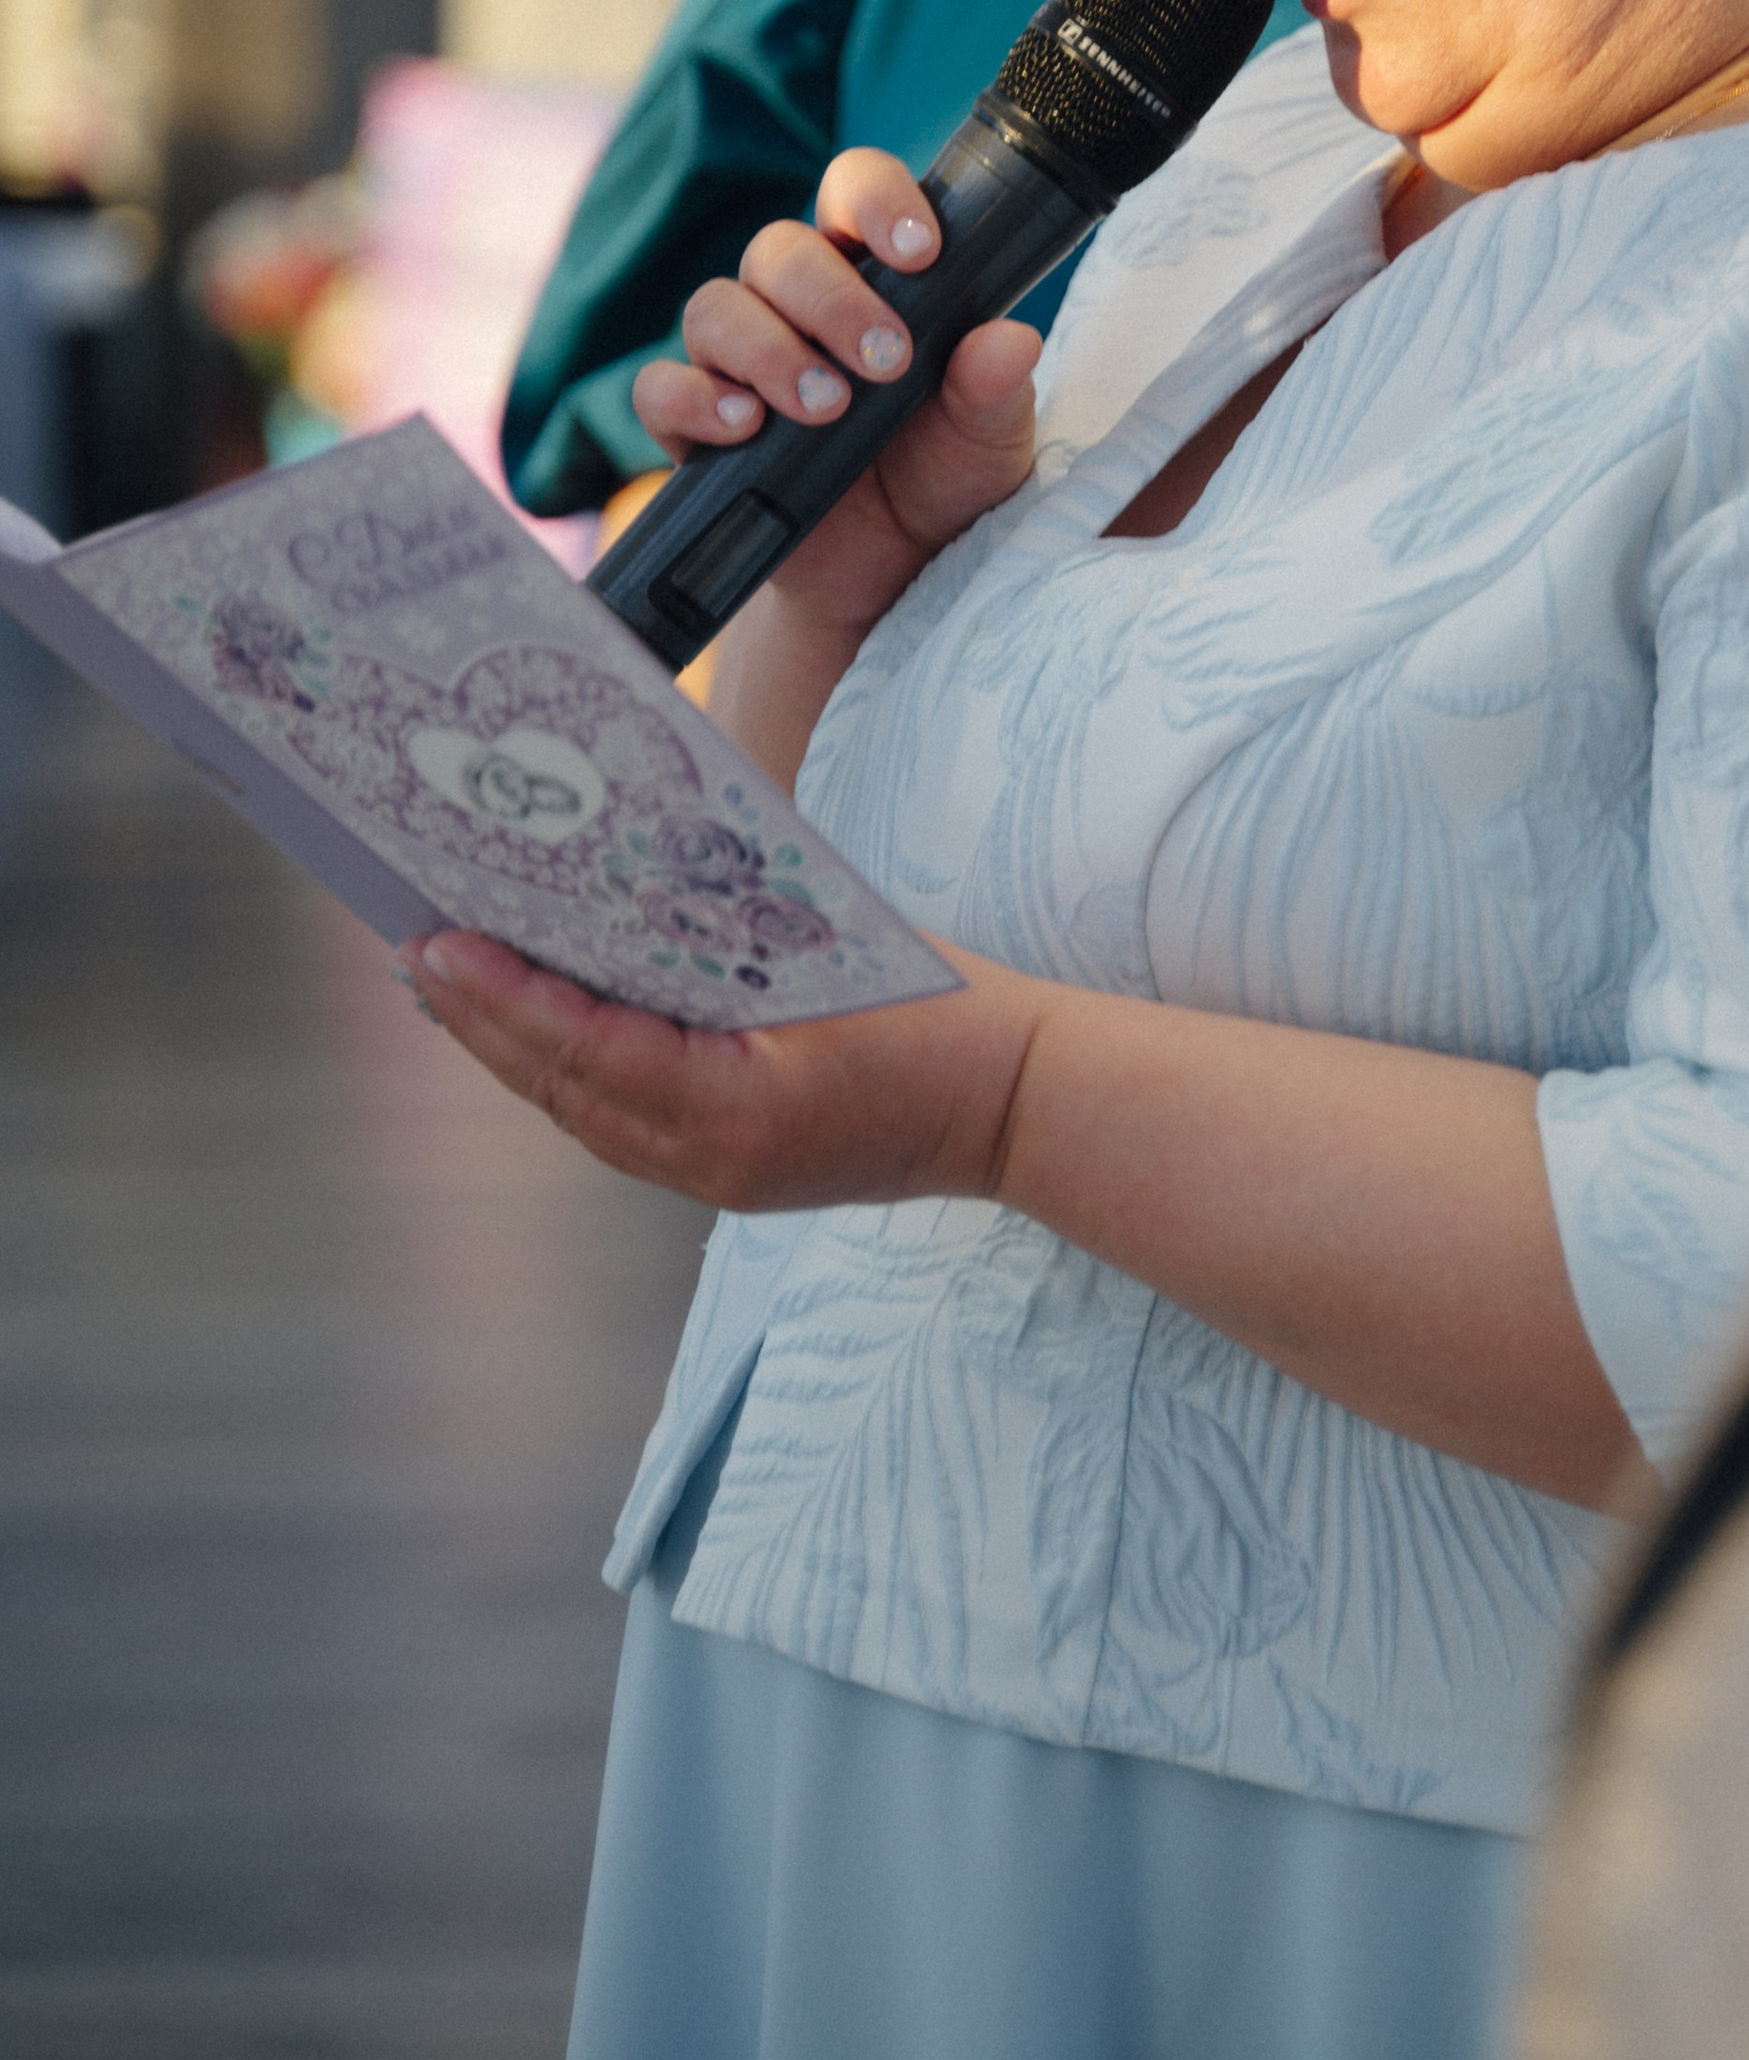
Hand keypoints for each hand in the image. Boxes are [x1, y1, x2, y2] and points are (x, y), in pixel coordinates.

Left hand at [399, 929, 1040, 1215]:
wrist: (1022, 1105)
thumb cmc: (946, 1012)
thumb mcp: (838, 951)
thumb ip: (732, 930)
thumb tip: (620, 879)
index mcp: (739, 1109)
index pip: (590, 1049)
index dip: (506, 996)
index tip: (439, 942)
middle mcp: (711, 1161)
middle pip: (564, 1090)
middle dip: (481, 1020)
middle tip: (415, 948)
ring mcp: (718, 1180)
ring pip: (581, 1114)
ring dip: (512, 1049)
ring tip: (448, 984)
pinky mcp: (730, 1175)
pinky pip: (621, 1126)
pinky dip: (567, 1074)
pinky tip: (535, 1032)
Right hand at [634, 147, 1041, 644]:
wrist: (892, 577)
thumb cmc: (943, 483)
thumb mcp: (989, 442)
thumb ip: (994, 390)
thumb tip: (1010, 341)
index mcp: (872, 277)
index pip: (852, 193)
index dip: (876, 201)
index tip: (920, 251)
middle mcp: (795, 305)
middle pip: (778, 250)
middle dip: (831, 298)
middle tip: (883, 363)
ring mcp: (738, 362)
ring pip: (715, 307)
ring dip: (768, 350)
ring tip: (822, 407)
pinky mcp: (694, 427)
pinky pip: (660, 388)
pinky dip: (693, 400)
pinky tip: (742, 427)